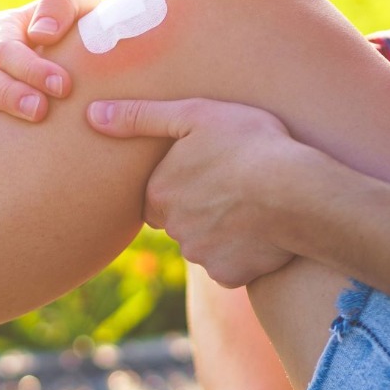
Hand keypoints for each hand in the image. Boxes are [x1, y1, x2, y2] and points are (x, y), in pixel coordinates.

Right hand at [0, 0, 100, 139]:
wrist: (93, 72)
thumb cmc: (89, 40)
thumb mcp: (86, 11)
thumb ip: (63, 6)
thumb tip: (39, 32)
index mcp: (6, 29)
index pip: (6, 45)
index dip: (30, 65)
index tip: (62, 86)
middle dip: (5, 92)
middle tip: (38, 111)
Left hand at [88, 97, 308, 287]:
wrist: (297, 191)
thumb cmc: (249, 144)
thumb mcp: (194, 114)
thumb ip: (140, 116)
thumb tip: (92, 114)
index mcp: (159, 193)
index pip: (157, 196)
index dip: (182, 182)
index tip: (208, 170)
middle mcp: (172, 229)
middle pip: (179, 222)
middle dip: (199, 209)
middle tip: (233, 186)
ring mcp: (200, 255)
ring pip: (205, 244)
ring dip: (222, 231)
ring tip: (254, 206)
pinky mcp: (228, 275)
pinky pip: (231, 266)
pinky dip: (244, 254)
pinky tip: (265, 232)